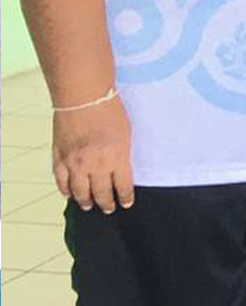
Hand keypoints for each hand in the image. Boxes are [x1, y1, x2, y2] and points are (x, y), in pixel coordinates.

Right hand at [52, 96, 133, 213]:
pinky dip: (65, 190)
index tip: (126, 203)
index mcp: (117, 158)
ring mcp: (75, 163)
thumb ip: (122, 154)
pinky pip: (61, 181)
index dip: (124, 198)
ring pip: (79, 192)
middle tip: (108, 208)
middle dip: (106, 203)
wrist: (83, 97)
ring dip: (85, 201)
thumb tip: (120, 169)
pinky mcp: (59, 157)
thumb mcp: (126, 134)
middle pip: (101, 193)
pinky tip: (69, 195)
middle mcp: (95, 165)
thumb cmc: (109, 111)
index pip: (123, 187)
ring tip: (89, 206)